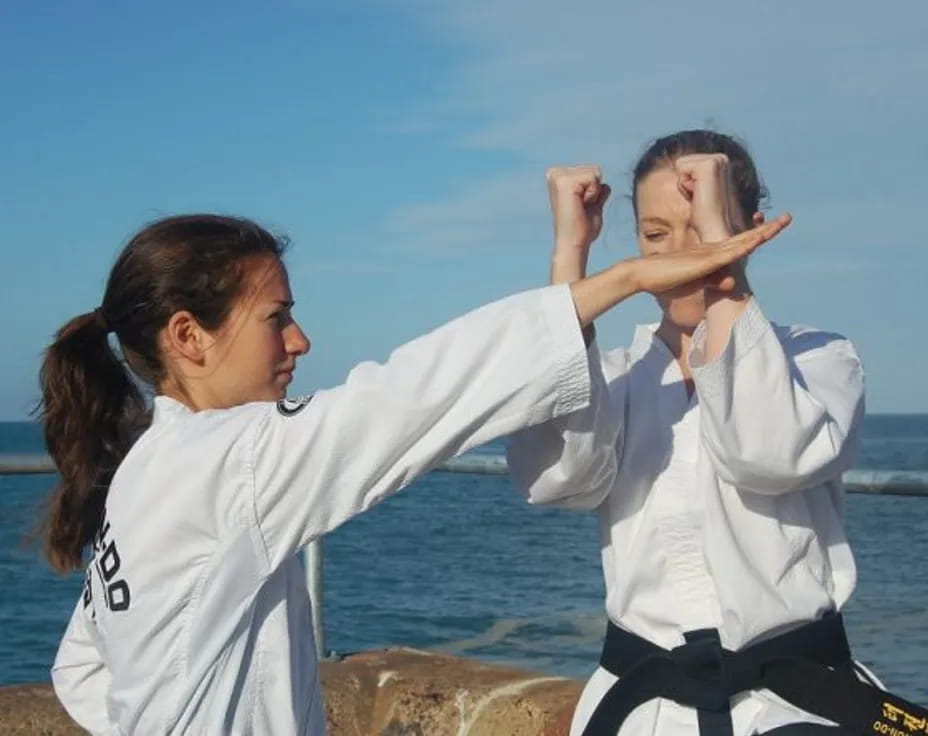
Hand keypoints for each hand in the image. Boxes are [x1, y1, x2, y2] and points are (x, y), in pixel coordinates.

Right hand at [546, 165, 610, 252]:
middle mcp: (555, 174)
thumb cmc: (582, 227)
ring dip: (594, 193)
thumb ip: (595, 192)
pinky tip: (581, 205)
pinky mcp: (564, 182)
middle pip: (594, 169)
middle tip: (582, 208)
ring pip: (595, 172)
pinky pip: (594, 178)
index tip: (581, 206)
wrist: (574, 242)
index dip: (593, 191)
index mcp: (558, 177)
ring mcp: (558, 176)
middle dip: (594, 191)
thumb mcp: (591, 204)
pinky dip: (594, 194)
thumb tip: (605, 186)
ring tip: (581, 207)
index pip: (591, 171)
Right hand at [632, 214, 789, 294]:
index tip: (770, 226)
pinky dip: (744, 246)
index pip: (739, 244)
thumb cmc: (663, 280)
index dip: (755, 235)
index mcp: (711, 254)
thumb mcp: (694, 284)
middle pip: (746, 237)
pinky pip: (729, 254)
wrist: (642, 274)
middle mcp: (713, 250)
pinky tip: (757, 240)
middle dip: (768, 229)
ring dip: (763, 233)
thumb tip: (733, 285)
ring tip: (782, 222)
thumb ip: (714, 282)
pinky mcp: (704, 262)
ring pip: (742, 242)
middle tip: (788, 218)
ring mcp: (709, 254)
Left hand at [674, 154, 740, 241]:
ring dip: (684, 185)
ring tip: (700, 196)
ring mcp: (717, 160)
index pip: (685, 162)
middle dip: (685, 182)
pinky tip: (698, 195)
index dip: (687, 182)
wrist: (715, 228)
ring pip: (679, 164)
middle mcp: (721, 157)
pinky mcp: (709, 165)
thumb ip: (692, 176)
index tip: (701, 195)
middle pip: (681, 161)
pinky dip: (684, 186)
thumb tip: (677, 166)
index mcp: (720, 161)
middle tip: (700, 197)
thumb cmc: (704, 214)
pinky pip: (680, 169)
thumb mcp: (697, 190)